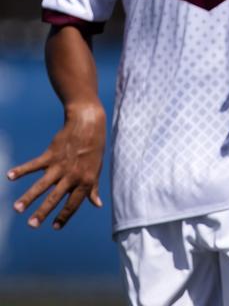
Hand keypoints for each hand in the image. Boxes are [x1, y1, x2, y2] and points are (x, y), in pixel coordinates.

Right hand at [7, 102, 105, 229]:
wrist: (89, 123)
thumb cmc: (94, 149)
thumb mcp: (97, 169)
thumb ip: (93, 188)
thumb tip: (97, 205)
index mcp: (86, 180)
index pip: (74, 203)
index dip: (65, 216)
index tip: (55, 227)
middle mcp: (73, 175)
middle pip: (55, 197)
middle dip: (43, 212)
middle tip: (32, 225)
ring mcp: (61, 165)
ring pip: (42, 184)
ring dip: (29, 196)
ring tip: (17, 208)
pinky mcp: (51, 154)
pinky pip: (34, 164)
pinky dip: (21, 170)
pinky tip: (9, 176)